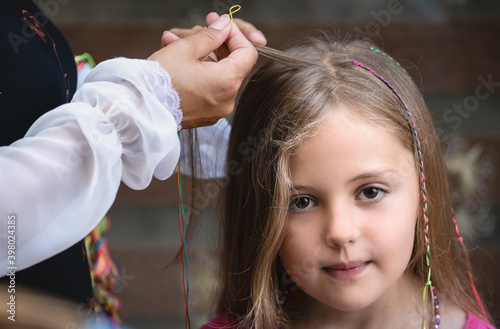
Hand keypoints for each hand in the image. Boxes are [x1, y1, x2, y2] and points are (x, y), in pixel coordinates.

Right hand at [148, 13, 257, 128]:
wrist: (139, 110)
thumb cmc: (159, 80)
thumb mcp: (185, 48)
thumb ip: (210, 35)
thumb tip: (224, 25)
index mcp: (227, 82)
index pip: (248, 53)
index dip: (236, 35)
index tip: (220, 26)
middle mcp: (227, 100)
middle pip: (233, 64)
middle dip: (216, 43)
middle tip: (198, 27)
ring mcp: (217, 111)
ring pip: (218, 76)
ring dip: (202, 56)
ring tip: (174, 40)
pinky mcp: (205, 116)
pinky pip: (208, 90)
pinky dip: (198, 74)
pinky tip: (176, 61)